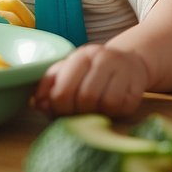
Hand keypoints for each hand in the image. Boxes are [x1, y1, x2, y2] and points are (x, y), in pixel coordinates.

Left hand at [31, 43, 150, 116]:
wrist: (130, 63)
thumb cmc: (92, 71)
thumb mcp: (68, 71)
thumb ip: (49, 85)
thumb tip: (35, 103)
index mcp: (81, 55)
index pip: (64, 89)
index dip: (58, 107)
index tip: (58, 111)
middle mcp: (103, 59)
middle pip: (85, 97)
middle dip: (77, 112)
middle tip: (75, 115)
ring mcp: (122, 71)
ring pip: (104, 103)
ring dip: (95, 113)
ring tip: (92, 110)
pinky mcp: (136, 86)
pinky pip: (121, 107)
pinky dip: (111, 113)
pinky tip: (108, 108)